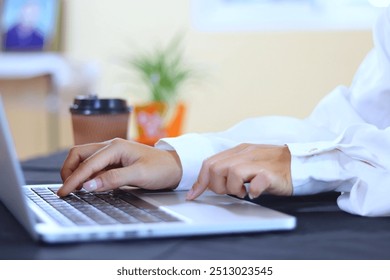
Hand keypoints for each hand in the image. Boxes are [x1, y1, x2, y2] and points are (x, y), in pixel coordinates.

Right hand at [57, 138, 181, 196]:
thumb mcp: (139, 175)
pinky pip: (94, 166)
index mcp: (116, 147)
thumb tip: (89, 185)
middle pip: (79, 154)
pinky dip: (87, 175)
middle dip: (69, 170)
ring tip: (74, 189)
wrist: (175, 167)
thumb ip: (114, 179)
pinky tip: (87, 185)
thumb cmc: (161, 169)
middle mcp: (111, 147)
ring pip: (85, 159)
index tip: (64, 192)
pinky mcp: (115, 161)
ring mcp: (112, 153)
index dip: (74, 179)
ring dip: (77, 172)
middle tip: (66, 189)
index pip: (87, 163)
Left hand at [186, 144, 291, 199]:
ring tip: (243, 191)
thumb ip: (229, 168)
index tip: (193, 195)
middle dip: (217, 186)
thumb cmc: (271, 166)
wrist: (298, 164)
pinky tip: (256, 192)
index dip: (200, 181)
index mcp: (238, 151)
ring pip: (231, 174)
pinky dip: (252, 192)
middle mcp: (245, 153)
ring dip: (234, 189)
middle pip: (216, 168)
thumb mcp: (247, 163)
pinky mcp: (269, 173)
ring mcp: (257, 162)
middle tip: (230, 191)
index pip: (210, 163)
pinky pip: (255, 184)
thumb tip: (208, 183)